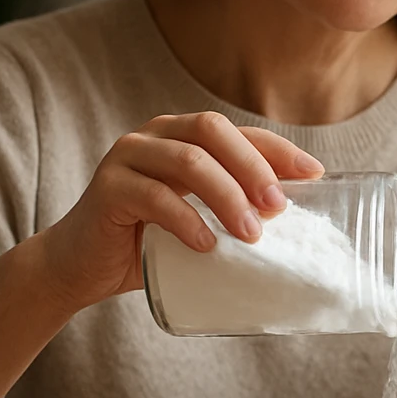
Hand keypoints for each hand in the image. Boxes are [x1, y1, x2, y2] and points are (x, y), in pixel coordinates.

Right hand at [37, 111, 323, 313]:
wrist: (82, 266)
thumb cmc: (148, 243)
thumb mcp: (198, 220)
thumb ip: (231, 209)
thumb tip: (294, 223)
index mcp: (182, 135)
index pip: (238, 131)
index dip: (277, 149)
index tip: (314, 174)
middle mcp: (156, 135)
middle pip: (212, 131)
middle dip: (253, 166)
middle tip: (278, 208)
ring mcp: (128, 156)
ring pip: (188, 161)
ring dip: (226, 197)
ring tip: (250, 235)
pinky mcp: (108, 187)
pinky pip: (154, 196)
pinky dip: (187, 221)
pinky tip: (206, 245)